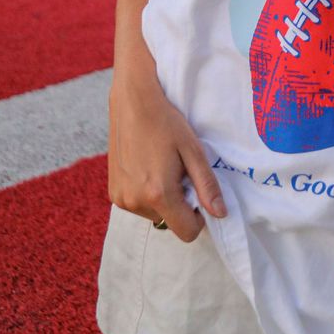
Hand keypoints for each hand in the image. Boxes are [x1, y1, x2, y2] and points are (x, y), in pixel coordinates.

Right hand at [107, 74, 226, 242]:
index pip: (186, 232)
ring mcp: (120, 198)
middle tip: (178, 170)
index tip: (196, 191)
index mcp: (158, 194)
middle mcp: (135, 202)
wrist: (133, 101)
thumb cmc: (166, 122)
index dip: (198, 217)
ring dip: (161, 197)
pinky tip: (147, 166)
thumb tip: (220, 214)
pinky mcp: (112, 192)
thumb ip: (206, 185)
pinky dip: (146, 192)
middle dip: (178, 203)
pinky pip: (138, 204)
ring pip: (153, 213)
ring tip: (161, 165)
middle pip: (169, 221)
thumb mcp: (193, 151)